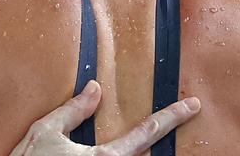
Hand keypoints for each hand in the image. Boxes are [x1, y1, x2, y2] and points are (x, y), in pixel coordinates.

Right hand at [9, 80, 199, 155]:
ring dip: (144, 150)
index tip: (193, 105)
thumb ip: (74, 110)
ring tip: (158, 133)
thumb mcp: (46, 132)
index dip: (172, 117)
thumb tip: (96, 89)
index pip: (147, 132)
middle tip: (184, 115)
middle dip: (163, 137)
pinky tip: (133, 148)